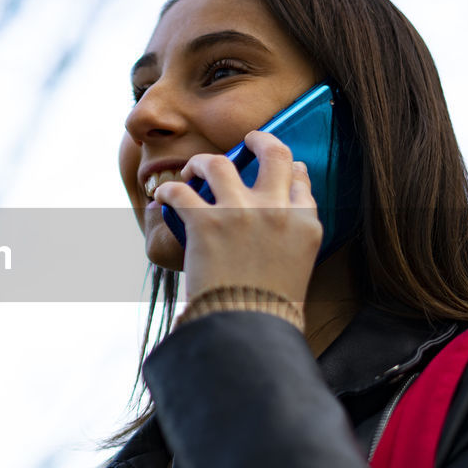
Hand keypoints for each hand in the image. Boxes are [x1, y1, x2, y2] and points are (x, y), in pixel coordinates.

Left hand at [153, 131, 322, 303]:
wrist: (247, 327)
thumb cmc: (270, 309)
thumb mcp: (298, 268)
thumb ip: (291, 240)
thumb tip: (275, 230)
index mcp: (304, 224)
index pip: (299, 178)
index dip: (288, 168)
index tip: (279, 169)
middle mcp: (277, 211)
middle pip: (273, 153)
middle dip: (259, 140)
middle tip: (247, 141)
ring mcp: (241, 213)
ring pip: (219, 163)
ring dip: (202, 163)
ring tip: (192, 170)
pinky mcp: (206, 223)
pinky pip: (180, 192)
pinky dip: (168, 191)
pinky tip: (163, 197)